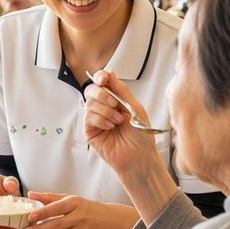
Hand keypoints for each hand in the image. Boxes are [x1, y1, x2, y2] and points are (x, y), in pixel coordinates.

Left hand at [25, 192, 133, 228]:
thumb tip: (30, 194)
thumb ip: (49, 197)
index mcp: (75, 203)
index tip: (30, 216)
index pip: (57, 207)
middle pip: (55, 225)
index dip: (43, 212)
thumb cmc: (89, 208)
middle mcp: (78, 217)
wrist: (112, 220)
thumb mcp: (71, 198)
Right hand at [85, 69, 178, 224]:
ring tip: (117, 121)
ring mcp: (95, 119)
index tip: (103, 79)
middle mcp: (103, 107)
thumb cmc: (141, 135)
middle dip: (102, 94)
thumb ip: (121, 90)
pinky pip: (88, 117)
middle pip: (91, 90)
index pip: (102, 82)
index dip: (100, 77)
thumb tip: (110, 72)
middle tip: (115, 103)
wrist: (139, 157)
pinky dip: (101, 120)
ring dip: (106, 110)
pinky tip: (110, 127)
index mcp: (115, 99)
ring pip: (90, 103)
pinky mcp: (90, 130)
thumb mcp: (135, 107)